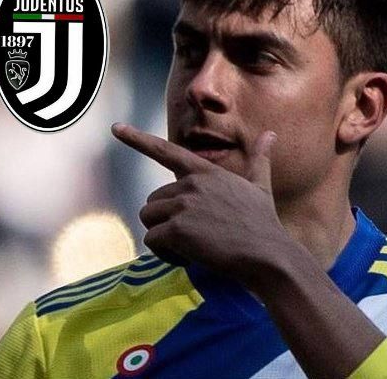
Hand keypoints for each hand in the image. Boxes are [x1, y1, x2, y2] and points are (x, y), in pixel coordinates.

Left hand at [111, 123, 291, 288]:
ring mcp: (183, 206)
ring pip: (148, 219)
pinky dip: (165, 254)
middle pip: (153, 200)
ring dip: (163, 237)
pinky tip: (189, 258)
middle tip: (193, 237)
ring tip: (190, 247)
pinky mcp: (177, 230)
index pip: (166, 151)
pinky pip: (153, 241)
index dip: (137, 139)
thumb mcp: (260, 186)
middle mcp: (191, 184)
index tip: (116, 128)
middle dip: (166, 220)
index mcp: (206, 172)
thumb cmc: (264, 223)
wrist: (267, 254)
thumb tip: (271, 135)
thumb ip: (260, 159)